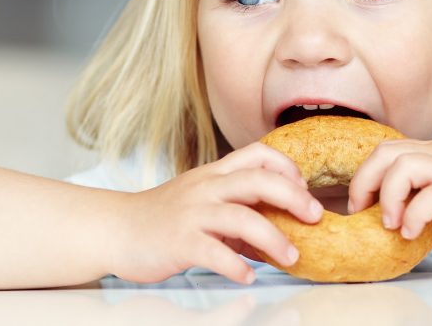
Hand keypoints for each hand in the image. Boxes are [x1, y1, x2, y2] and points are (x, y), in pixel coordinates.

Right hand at [108, 142, 322, 284]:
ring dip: (274, 239)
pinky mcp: (179, 242)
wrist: (116, 229)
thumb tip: (281, 230)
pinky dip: (237, 266)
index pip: (258, 154)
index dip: (287, 167)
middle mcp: (206, 188)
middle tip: (315, 217)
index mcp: (214, 174)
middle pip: (259, 180)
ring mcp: (192, 214)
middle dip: (294, 196)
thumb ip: (239, 211)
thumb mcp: (203, 203)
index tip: (304, 188)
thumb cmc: (165, 217)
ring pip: (242, 218)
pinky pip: (215, 253)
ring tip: (291, 257)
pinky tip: (248, 276)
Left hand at [347, 139, 431, 250]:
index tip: (360, 205)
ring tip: (390, 223)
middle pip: (386, 151)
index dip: (364, 175)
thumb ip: (421, 206)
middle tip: (363, 211)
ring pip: (404, 166)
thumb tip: (391, 225)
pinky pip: (431, 196)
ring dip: (389, 196)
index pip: (385, 149)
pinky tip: (413, 232)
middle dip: (365, 182)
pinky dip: (414, 215)